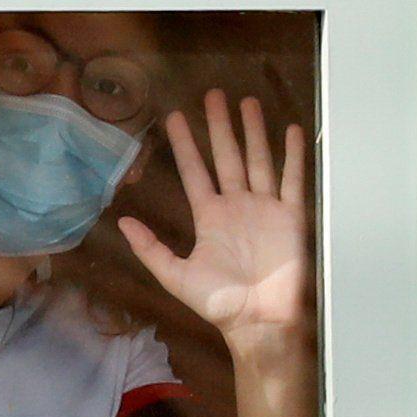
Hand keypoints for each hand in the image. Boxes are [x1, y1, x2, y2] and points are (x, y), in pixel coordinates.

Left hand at [121, 92, 311, 348]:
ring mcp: (265, 209)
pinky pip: (292, 180)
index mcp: (210, 217)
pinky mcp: (291, 217)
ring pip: (258, 160)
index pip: (195, 171)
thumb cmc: (221, 303)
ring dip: (253, 131)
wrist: (260, 322)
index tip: (174, 117)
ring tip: (248, 102)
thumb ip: (151, 249)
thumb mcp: (177, 276)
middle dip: (219, 126)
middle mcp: (237, 206)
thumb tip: (123, 222)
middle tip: (213, 94)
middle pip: (226, 156)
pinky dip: (293, 156)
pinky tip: (290, 131)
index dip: (185, 144)